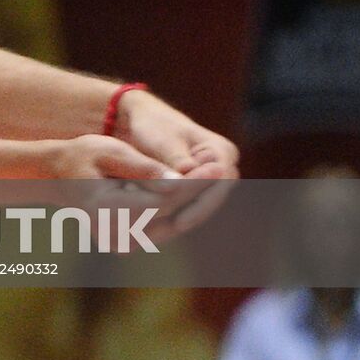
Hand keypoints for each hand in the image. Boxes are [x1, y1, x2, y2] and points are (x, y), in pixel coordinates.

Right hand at [45, 136, 228, 244]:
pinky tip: (198, 189)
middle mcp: (114, 233)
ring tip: (217, 176)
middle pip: (170, 213)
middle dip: (199, 190)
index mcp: (106, 210)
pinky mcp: (128, 243)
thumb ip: (140, 167)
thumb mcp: (105, 150)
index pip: (162, 200)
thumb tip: (176, 180)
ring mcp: (121, 242)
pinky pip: (163, 226)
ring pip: (171, 223)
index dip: (192, 182)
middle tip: (224, 167)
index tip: (216, 164)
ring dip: (195, 201)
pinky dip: (181, 209)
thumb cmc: (80, 156)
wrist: (57, 177)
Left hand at [113, 91, 238, 236]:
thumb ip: (176, 157)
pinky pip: (186, 207)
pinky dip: (168, 218)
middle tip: (161, 238)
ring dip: (175, 223)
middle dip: (186, 219)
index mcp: (222, 151)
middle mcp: (222, 167)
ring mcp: (210, 180)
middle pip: (210, 201)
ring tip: (150, 240)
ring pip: (197, 208)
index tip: (179, 223)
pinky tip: (148, 233)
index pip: (220, 185)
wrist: (137, 119)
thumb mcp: (162, 139)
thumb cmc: (150, 124)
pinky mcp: (195, 188)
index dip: (200, 206)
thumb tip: (188, 172)